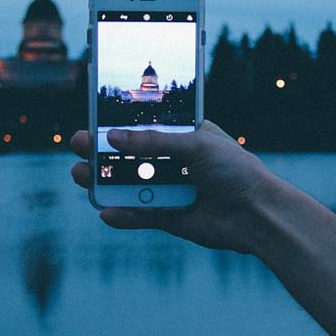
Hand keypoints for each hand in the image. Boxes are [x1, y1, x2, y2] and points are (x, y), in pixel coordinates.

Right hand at [69, 121, 280, 253]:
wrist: (257, 215)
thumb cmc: (235, 171)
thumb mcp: (195, 146)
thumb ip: (153, 142)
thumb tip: (112, 138)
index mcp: (184, 135)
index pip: (145, 125)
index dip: (119, 123)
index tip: (93, 119)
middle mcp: (174, 161)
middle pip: (130, 155)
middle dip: (102, 152)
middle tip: (78, 145)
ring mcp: (170, 189)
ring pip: (129, 185)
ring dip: (104, 182)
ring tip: (79, 176)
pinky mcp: (169, 216)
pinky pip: (139, 214)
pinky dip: (123, 214)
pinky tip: (106, 212)